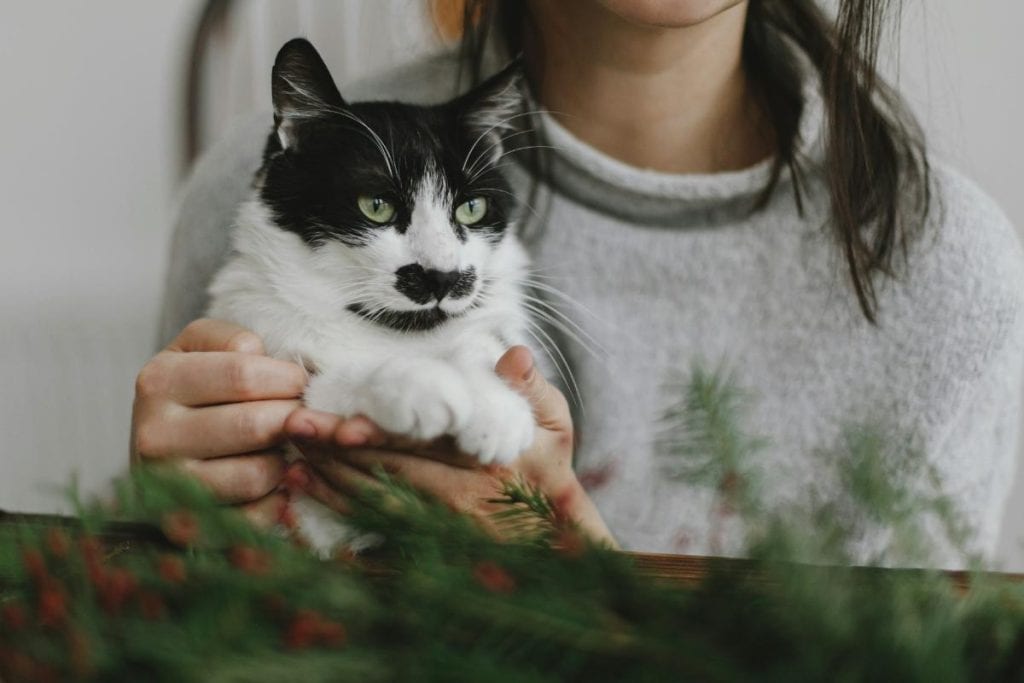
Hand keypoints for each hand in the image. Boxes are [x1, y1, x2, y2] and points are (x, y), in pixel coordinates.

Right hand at [131, 319, 306, 526]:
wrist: (159, 446)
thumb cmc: (196, 390)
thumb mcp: (203, 348)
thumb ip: (235, 340)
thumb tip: (264, 357)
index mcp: (160, 380)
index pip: (244, 375)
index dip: (288, 378)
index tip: (299, 383)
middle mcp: (155, 434)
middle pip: (254, 426)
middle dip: (293, 420)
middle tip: (301, 417)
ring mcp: (167, 484)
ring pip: (256, 474)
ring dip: (284, 460)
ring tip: (280, 447)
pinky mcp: (186, 524)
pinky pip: (252, 517)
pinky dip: (276, 500)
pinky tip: (273, 481)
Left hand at [283, 346, 616, 545]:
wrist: (557, 543)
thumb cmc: (548, 473)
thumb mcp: (554, 426)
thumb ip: (529, 389)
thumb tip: (515, 354)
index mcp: (486, 462)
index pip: (424, 447)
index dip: (379, 437)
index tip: (339, 424)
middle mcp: (461, 500)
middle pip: (388, 476)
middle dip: (337, 454)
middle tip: (295, 430)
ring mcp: (443, 532)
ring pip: (376, 505)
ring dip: (331, 484)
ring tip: (292, 462)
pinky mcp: (428, 550)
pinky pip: (377, 534)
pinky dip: (340, 515)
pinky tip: (310, 497)